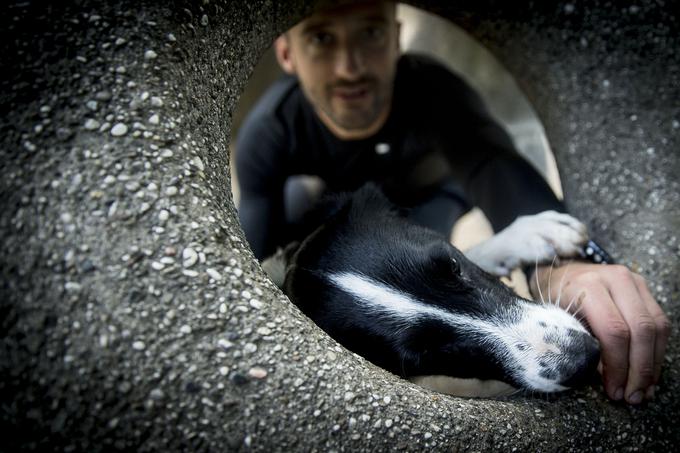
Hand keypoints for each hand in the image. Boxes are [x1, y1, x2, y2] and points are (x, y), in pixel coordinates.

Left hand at [530, 262, 670, 403]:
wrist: (562, 273)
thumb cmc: (555, 300)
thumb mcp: (557, 320)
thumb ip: (578, 343)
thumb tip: (605, 377)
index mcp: (587, 286)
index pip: (613, 330)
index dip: (618, 365)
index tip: (614, 390)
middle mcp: (614, 279)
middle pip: (641, 329)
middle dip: (639, 369)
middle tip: (632, 396)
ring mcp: (633, 281)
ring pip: (656, 327)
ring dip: (652, 365)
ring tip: (643, 391)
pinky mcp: (644, 288)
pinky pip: (660, 323)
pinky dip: (657, 352)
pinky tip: (648, 374)